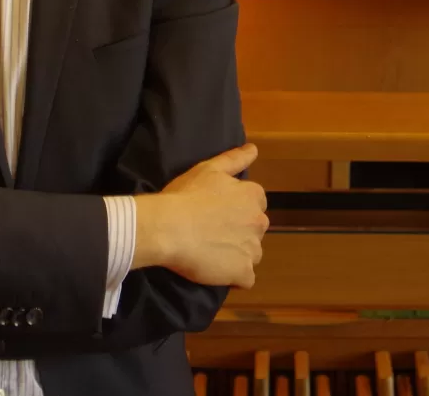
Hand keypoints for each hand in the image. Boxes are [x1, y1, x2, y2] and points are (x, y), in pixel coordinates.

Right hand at [134, 143, 267, 289]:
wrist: (169, 227)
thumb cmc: (187, 195)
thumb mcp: (209, 169)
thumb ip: (235, 159)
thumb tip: (254, 149)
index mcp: (253, 196)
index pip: (256, 202)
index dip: (237, 207)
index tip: (219, 212)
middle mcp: (259, 222)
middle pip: (256, 228)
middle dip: (241, 231)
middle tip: (214, 232)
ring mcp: (253, 249)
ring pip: (252, 253)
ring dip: (239, 254)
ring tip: (214, 252)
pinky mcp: (243, 273)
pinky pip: (246, 279)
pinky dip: (235, 277)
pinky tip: (217, 270)